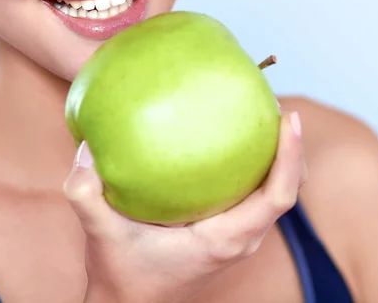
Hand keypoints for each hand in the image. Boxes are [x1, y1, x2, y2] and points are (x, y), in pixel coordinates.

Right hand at [63, 112, 305, 302]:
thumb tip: (86, 147)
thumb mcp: (100, 234)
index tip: (288, 117)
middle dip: (291, 148)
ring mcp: (235, 237)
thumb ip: (86, 194)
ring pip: (273, 192)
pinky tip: (226, 140)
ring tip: (259, 114)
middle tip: (272, 103)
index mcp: (224, 239)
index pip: (278, 196)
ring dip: (276, 156)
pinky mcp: (224, 232)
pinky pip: (251, 194)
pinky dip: (252, 166)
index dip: (291, 157)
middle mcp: (240, 239)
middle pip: (287, 189)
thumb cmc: (122, 274)